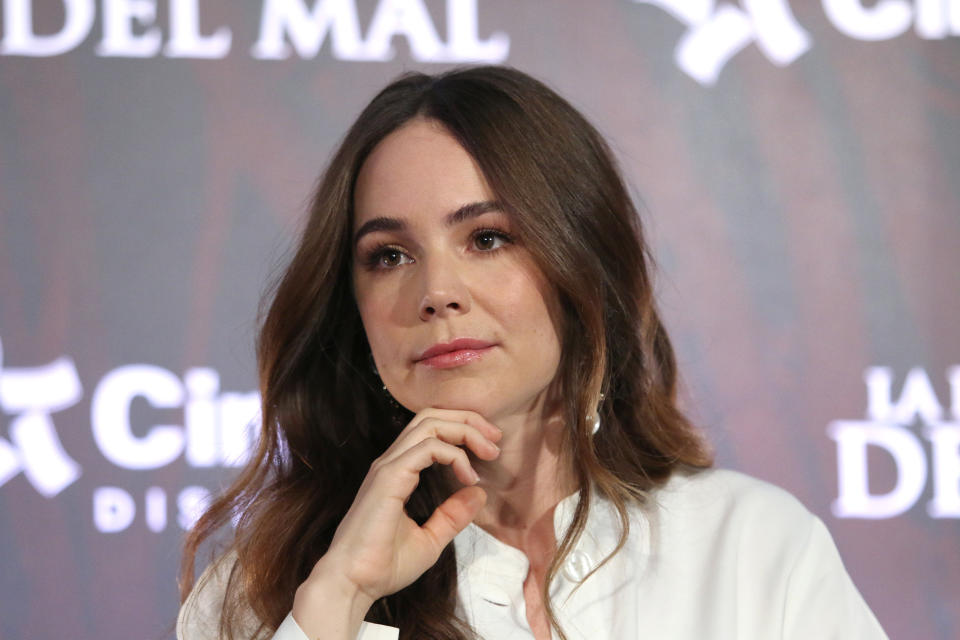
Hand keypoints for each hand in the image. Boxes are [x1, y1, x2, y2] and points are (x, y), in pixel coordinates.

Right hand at [292, 408, 501, 635]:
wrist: (353, 584)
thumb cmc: (383, 565)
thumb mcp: (430, 539)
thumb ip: (452, 515)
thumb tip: (479, 493)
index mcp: (399, 470)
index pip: (431, 429)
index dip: (464, 429)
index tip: (490, 450)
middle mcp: (392, 461)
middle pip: (432, 416)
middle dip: (469, 420)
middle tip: (496, 440)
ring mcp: (389, 466)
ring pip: (430, 423)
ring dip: (465, 431)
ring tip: (489, 452)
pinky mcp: (389, 476)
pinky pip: (428, 447)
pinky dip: (454, 454)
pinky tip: (467, 476)